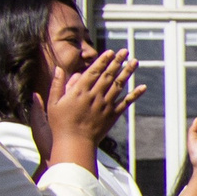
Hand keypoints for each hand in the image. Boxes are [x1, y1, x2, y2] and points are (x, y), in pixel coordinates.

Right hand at [45, 50, 140, 165]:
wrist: (74, 144)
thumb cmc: (61, 125)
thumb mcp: (53, 104)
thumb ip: (57, 85)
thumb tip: (59, 69)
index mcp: (79, 91)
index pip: (93, 72)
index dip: (103, 61)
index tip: (111, 52)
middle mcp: (94, 96)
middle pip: (108, 75)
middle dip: (118, 62)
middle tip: (126, 51)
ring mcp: (105, 106)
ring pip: (118, 86)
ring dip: (128, 73)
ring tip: (135, 62)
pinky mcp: (112, 116)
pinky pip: (126, 103)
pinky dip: (135, 94)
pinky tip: (143, 87)